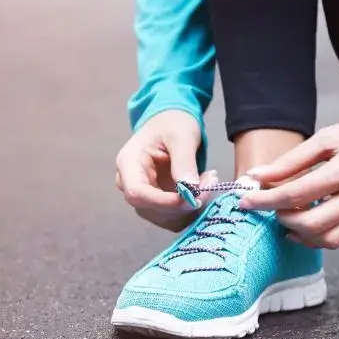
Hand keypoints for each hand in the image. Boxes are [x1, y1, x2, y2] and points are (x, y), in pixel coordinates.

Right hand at [115, 110, 208, 231]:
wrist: (173, 122)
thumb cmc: (173, 123)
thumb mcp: (182, 136)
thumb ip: (184, 161)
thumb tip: (190, 190)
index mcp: (129, 163)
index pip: (137, 193)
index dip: (163, 202)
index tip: (192, 198)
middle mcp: (131, 183)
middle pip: (150, 209)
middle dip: (182, 203)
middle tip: (210, 182)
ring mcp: (144, 194)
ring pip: (164, 217)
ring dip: (190, 207)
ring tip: (208, 180)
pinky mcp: (158, 201)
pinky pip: (173, 216)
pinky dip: (191, 208)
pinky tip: (203, 188)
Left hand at [239, 117, 338, 248]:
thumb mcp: (327, 139)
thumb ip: (291, 160)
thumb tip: (257, 176)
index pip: (296, 194)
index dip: (266, 199)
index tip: (245, 199)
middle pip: (310, 223)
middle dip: (281, 217)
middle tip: (268, 205)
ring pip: (326, 239)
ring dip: (298, 232)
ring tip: (285, 216)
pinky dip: (316, 238)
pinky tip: (303, 227)